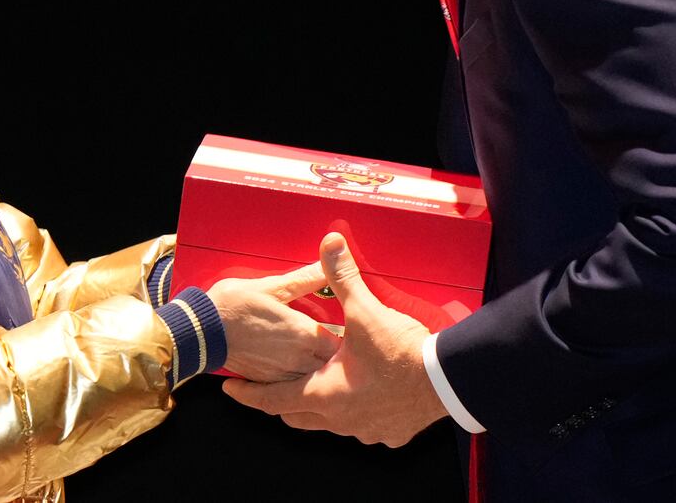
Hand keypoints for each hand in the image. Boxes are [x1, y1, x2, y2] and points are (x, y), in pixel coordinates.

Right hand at [207, 262, 339, 381]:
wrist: (200, 332)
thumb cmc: (232, 306)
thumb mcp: (270, 287)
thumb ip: (303, 279)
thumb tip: (326, 266)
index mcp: (304, 333)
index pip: (341, 343)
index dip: (347, 338)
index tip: (349, 331)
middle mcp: (298, 359)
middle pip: (331, 364)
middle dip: (336, 356)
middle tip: (339, 347)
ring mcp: (283, 375)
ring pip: (313, 379)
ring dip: (318, 370)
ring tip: (321, 361)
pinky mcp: (268, 383)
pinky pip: (292, 387)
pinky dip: (298, 380)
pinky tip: (295, 369)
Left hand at [223, 233, 448, 446]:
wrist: (446, 382)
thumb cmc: (400, 351)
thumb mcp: (364, 311)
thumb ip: (341, 277)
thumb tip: (329, 241)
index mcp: (322, 394)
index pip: (272, 400)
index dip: (249, 394)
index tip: (230, 389)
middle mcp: (339, 420)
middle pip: (297, 417)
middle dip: (282, 401)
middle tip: (273, 384)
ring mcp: (365, 432)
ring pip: (330, 424)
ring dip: (321, 405)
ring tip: (319, 383)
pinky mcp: (389, 435)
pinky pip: (363, 427)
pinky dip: (356, 412)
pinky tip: (362, 393)